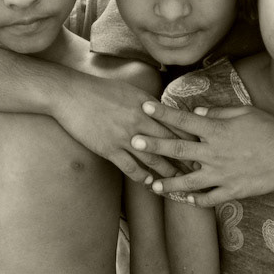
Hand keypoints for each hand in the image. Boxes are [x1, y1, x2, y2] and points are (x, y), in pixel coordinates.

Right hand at [56, 79, 190, 184]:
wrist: (70, 93)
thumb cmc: (98, 90)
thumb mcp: (128, 91)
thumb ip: (146, 104)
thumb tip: (161, 112)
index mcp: (146, 106)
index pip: (175, 124)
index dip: (191, 138)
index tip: (203, 147)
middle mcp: (139, 121)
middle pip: (170, 144)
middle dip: (186, 158)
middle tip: (199, 171)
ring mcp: (125, 136)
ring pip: (153, 158)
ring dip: (167, 172)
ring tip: (178, 182)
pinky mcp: (110, 149)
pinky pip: (130, 167)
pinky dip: (141, 176)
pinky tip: (148, 183)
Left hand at [132, 101, 273, 206]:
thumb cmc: (270, 128)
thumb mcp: (245, 113)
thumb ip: (219, 114)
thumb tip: (198, 114)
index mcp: (217, 131)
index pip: (184, 119)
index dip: (163, 113)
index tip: (145, 107)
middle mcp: (215, 153)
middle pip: (178, 149)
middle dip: (154, 145)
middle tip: (134, 142)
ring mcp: (222, 174)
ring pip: (188, 181)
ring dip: (168, 183)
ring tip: (153, 184)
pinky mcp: (232, 190)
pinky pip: (209, 199)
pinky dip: (196, 200)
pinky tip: (186, 200)